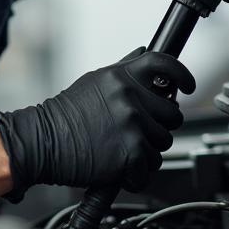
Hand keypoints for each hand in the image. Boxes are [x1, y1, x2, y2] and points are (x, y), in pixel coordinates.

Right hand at [0, 47, 192, 197]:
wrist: (40, 141)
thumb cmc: (63, 115)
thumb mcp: (94, 81)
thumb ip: (123, 69)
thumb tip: (143, 54)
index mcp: (121, 76)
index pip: (165, 65)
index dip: (183, 75)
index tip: (188, 86)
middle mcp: (129, 96)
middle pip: (172, 113)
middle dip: (160, 126)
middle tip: (139, 133)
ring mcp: (131, 124)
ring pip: (164, 142)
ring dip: (148, 152)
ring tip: (124, 151)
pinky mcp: (130, 152)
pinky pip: (150, 166)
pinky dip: (137, 174)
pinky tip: (120, 169)